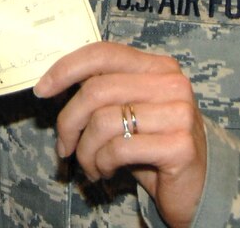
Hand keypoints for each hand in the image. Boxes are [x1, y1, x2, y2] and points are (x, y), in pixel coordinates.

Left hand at [34, 42, 207, 227]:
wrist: (197, 186)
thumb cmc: (154, 146)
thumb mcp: (129, 111)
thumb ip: (103, 92)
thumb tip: (52, 83)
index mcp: (158, 67)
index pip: (104, 53)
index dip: (66, 68)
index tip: (42, 89)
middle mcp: (172, 83)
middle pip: (96, 90)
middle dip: (69, 122)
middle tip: (64, 147)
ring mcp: (180, 113)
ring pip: (104, 122)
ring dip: (85, 151)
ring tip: (90, 165)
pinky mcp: (180, 145)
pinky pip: (119, 149)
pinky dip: (102, 163)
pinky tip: (106, 172)